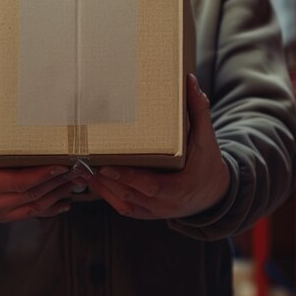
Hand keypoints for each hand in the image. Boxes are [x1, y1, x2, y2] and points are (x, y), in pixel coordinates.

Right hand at [0, 81, 81, 222]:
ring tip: (79, 177)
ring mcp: (0, 213)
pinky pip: (33, 215)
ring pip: (36, 206)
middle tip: (79, 165)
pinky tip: (67, 199)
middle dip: (57, 181)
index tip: (60, 163)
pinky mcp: (7, 217)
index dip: (40, 175)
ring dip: (59, 192)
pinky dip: (52, 208)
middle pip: (31, 194)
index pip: (15, 182)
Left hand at [87, 74, 230, 219]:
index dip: (128, 177)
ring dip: (101, 187)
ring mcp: (154, 212)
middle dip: (106, 180)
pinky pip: (122, 207)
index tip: (107, 167)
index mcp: (180, 188)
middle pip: (130, 194)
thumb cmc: (208, 164)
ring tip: (82, 168)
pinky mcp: (146, 214)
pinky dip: (106, 194)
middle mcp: (165, 205)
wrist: (213, 194)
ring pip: (122, 202)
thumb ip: (199, 111)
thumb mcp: (206, 139)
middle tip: (85, 162)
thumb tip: (190, 81)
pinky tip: (92, 180)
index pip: (151, 186)